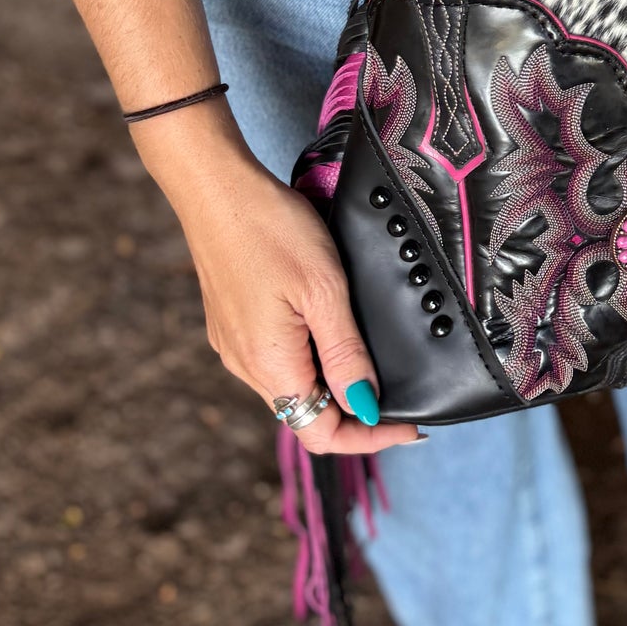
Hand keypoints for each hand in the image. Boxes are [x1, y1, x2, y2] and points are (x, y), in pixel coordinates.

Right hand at [136, 111, 419, 454]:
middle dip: (356, 415)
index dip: (369, 437)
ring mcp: (235, 346)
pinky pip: (276, 362)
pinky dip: (310, 364)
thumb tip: (367, 407)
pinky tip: (332, 340)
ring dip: (333, 388)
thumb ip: (346, 354)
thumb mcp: (324, 290)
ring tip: (373, 369)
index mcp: (270, 365)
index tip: (411, 426)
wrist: (215, 188)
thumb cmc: (270, 229)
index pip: (321, 433)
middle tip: (403, 399)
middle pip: (307, 415)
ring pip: (292, 389)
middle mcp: (246, 366)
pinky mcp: (232, 325)